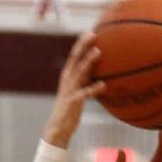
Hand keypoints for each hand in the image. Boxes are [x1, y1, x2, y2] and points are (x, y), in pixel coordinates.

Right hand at [43, 32, 105, 148]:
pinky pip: (85, 93)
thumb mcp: (78, 93)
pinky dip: (94, 88)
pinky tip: (103, 85)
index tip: (91, 33)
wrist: (58, 128)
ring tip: (99, 52)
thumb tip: (99, 77)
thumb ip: (85, 83)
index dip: (82, 43)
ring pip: (80, 72)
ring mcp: (70, 90)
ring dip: (89, 61)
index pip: (75, 55)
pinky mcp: (73, 102)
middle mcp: (67, 80)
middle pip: (75, 58)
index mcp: (68, 76)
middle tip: (93, 34)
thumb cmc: (71, 111)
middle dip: (83, 45)